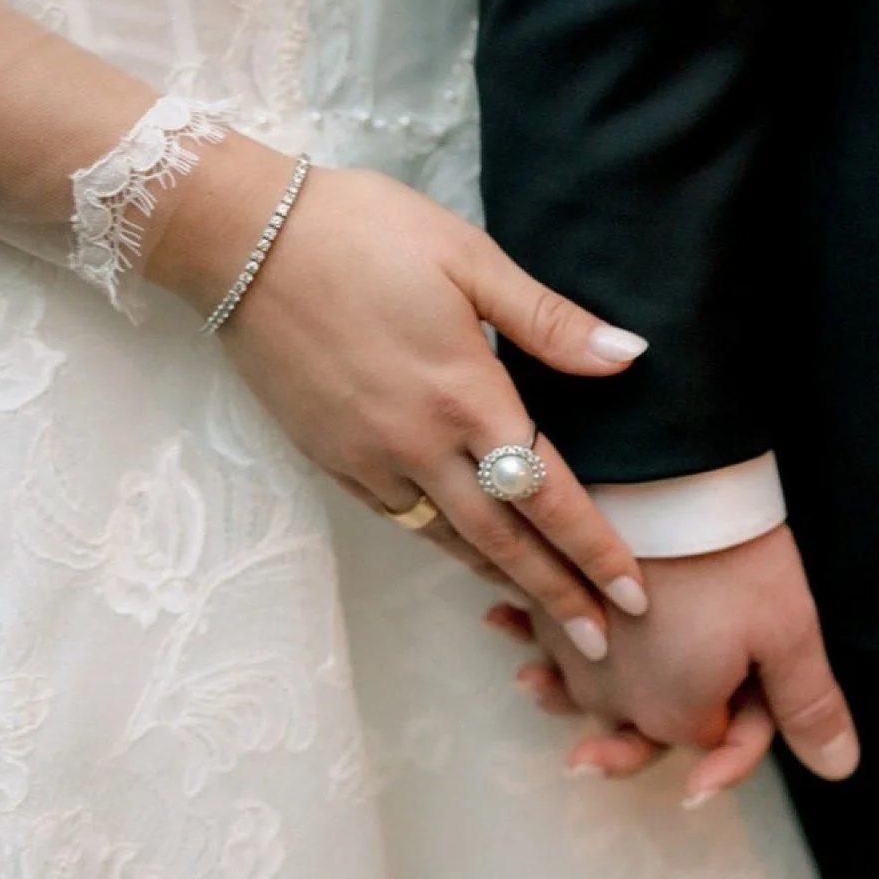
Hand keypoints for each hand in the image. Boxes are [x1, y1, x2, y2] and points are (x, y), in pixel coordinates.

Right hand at [146, 135, 650, 653]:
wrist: (243, 239)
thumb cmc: (365, 232)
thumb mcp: (468, 257)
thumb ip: (549, 319)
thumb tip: (628, 355)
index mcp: (465, 393)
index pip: (546, 493)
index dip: (594, 550)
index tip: (634, 598)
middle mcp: (418, 443)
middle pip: (502, 541)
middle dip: (556, 596)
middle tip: (600, 647)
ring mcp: (369, 457)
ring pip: (448, 538)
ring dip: (502, 580)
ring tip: (544, 612)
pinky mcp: (330, 456)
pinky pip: (400, 518)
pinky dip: (443, 545)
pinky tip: (466, 551)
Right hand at [490, 526, 859, 801]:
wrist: (664, 475)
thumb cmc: (731, 552)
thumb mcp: (789, 629)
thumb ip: (807, 706)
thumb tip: (839, 770)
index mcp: (675, 717)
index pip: (712, 745)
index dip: (746, 731)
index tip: (756, 702)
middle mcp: (614, 699)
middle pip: (642, 724)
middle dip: (650, 732)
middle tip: (611, 753)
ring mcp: (574, 653)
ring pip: (585, 685)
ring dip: (568, 692)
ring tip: (533, 686)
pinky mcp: (545, 606)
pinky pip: (539, 632)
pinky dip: (529, 634)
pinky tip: (500, 623)